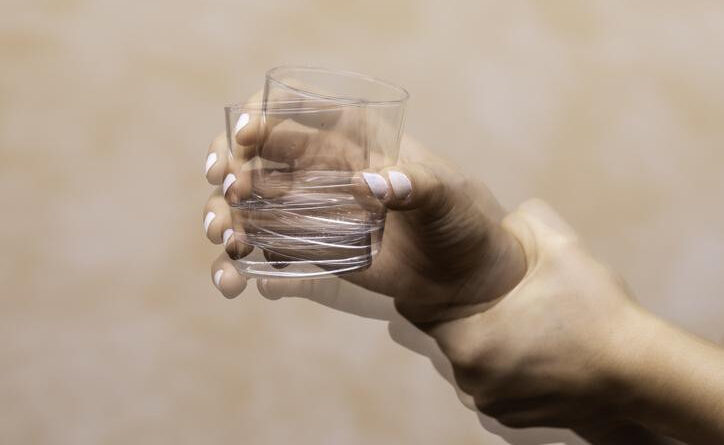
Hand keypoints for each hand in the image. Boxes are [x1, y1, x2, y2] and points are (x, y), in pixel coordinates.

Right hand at [203, 102, 526, 322]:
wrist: (461, 277)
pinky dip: (237, 265)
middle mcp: (323, 169)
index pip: (298, 112)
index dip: (263, 115)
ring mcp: (310, 210)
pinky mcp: (308, 248)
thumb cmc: (461, 223)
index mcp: (354, 141)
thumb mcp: (448, 199)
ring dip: (225, 215)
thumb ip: (418, 186)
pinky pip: (261, 248)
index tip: (246, 134)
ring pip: (249, 203)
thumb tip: (377, 183)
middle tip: (228, 186)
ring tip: (227, 239)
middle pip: (257, 154)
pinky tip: (233, 283)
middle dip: (230, 165)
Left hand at [426, 199, 662, 430]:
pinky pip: (495, 383)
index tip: (466, 278)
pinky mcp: (511, 418)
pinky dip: (508, 367)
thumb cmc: (596, 311)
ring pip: (475, 360)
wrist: (640, 372)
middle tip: (504, 296)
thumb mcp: (559, 246)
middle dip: (474, 314)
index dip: (446, 289)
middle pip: (454, 334)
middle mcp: (471, 379)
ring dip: (491, 341)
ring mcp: (492, 403)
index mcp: (468, 342)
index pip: (428, 309)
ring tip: (523, 321)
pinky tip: (535, 348)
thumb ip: (522, 219)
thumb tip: (502, 217)